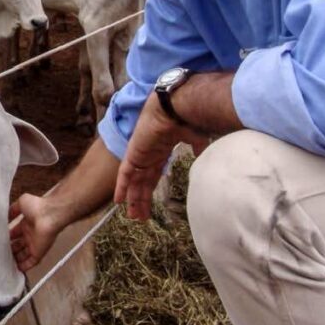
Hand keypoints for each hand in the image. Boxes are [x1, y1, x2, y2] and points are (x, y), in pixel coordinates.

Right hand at [9, 193, 60, 271]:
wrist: (49, 215)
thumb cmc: (37, 206)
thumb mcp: (21, 203)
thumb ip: (12, 210)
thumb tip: (4, 215)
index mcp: (26, 224)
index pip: (14, 233)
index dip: (7, 238)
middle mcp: (30, 235)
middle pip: (18, 246)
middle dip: (9, 250)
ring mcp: (34, 245)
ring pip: (23, 255)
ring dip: (14, 259)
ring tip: (3, 264)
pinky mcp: (38, 253)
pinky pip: (30, 262)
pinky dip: (23, 267)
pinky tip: (14, 270)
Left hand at [114, 92, 209, 220]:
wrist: (175, 107)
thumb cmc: (186, 118)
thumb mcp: (196, 137)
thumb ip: (198, 147)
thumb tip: (205, 155)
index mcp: (160, 151)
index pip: (153, 176)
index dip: (150, 190)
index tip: (150, 203)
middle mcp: (148, 155)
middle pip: (142, 183)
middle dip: (141, 200)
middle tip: (139, 217)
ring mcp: (139, 155)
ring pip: (134, 182)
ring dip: (133, 199)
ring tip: (133, 216)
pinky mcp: (133, 154)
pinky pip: (124, 174)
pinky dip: (121, 187)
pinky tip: (118, 201)